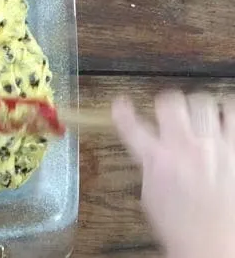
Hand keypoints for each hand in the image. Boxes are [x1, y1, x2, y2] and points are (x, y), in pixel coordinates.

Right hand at [112, 91, 234, 257]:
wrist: (212, 245)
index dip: (122, 112)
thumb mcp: (151, 196)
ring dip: (200, 109)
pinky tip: (224, 121)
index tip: (120, 103)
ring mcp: (214, 146)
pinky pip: (233, 112)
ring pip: (203, 102)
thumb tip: (150, 152)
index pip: (131, 127)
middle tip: (173, 112)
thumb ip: (150, 167)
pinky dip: (227, 113)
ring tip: (202, 117)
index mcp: (157, 160)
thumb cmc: (182, 227)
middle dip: (169, 105)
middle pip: (172, 102)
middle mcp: (185, 147)